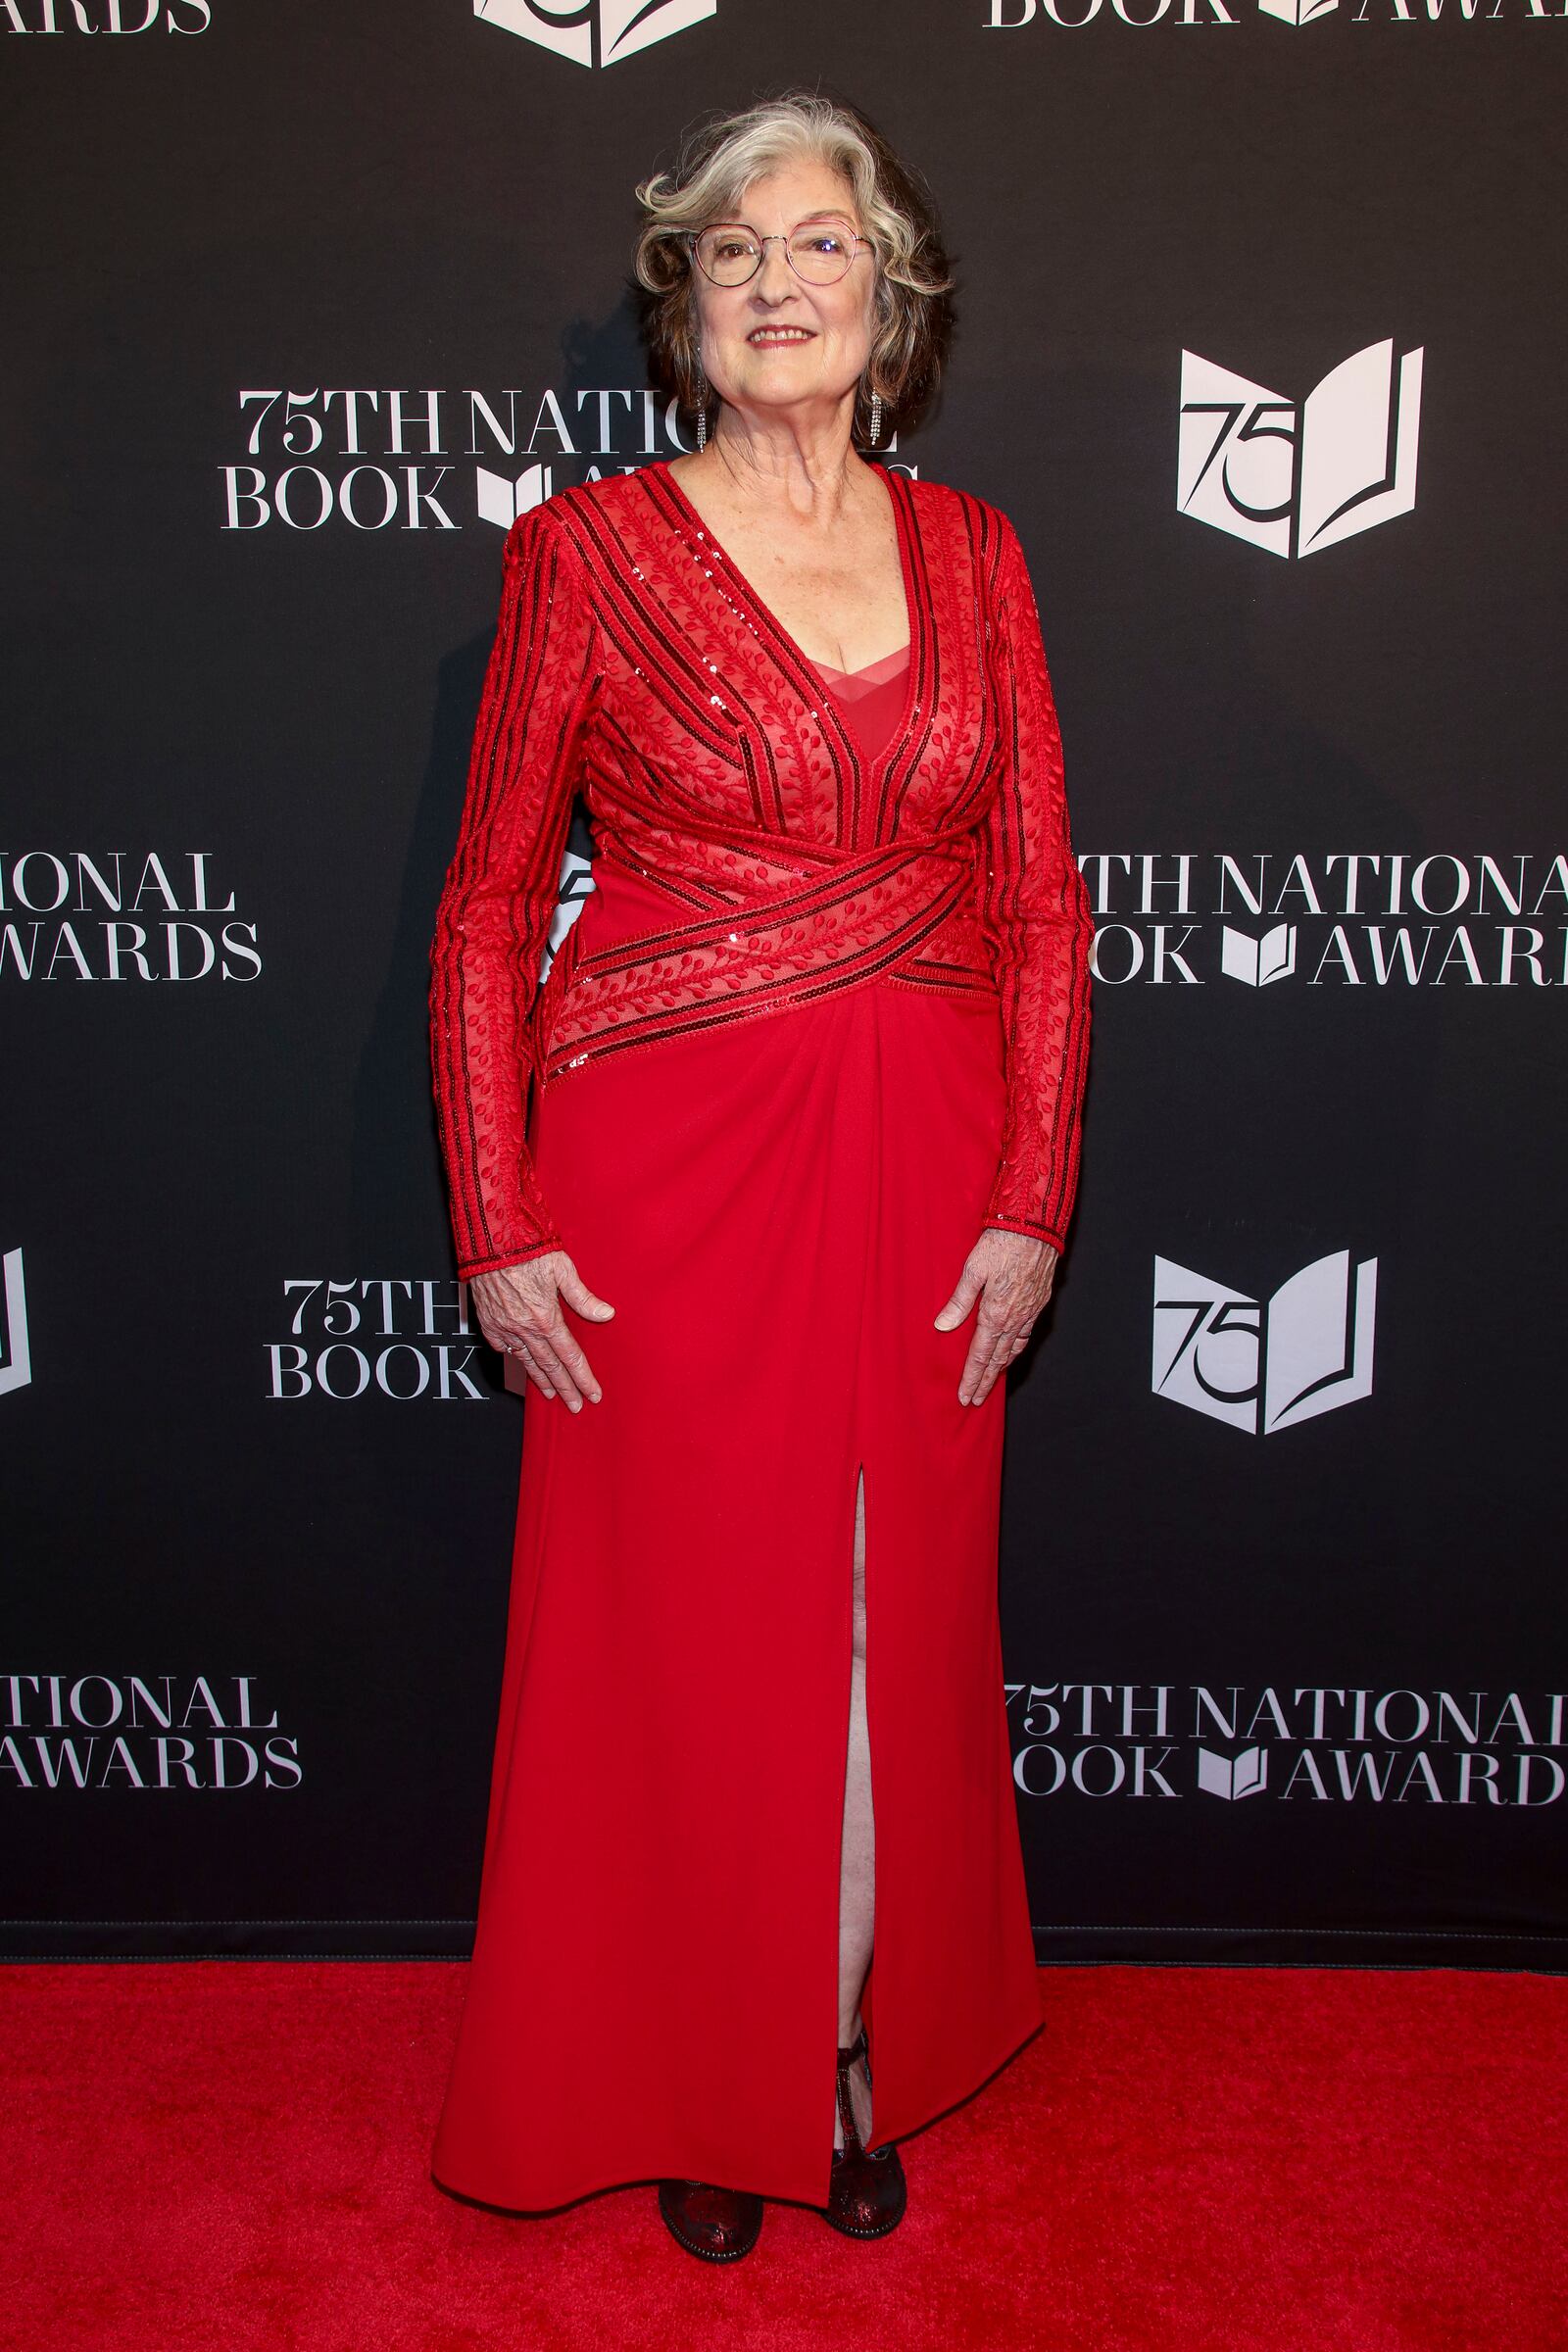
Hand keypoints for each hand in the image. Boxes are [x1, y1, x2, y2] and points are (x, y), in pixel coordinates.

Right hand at [469, 1252, 613, 1412]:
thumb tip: (606, 1314)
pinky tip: (522, 1364)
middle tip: (575, 1406)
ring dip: (541, 1380)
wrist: (490, 1240)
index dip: (583, 1378)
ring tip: (552, 1395)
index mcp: (546, 1318)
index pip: (570, 1357)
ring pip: (526, 1361)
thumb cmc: (527, 1249)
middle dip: (565, 1388)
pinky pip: (502, 1347)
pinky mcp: (489, 1321)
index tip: (592, 1395)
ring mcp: (504, 1327)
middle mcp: (524, 1328)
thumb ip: (583, 1297)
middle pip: (550, 1367)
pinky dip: (514, 1357)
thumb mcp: (563, 1268)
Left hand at [934, 1230, 1058, 1406]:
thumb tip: (943, 1326)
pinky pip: (1027, 1334)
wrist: (1036, 1227)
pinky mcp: (1039, 1303)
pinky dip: (1017, 1349)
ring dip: (1002, 1369)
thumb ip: (959, 1301)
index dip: (972, 1377)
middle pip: (998, 1359)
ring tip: (991, 1383)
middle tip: (975, 1400)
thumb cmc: (1001, 1243)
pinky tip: (1012, 1352)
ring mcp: (1029, 1312)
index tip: (965, 1396)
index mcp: (995, 1313)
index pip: (981, 1355)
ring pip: (1014, 1349)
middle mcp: (1015, 1318)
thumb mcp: (972, 1269)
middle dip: (986, 1381)